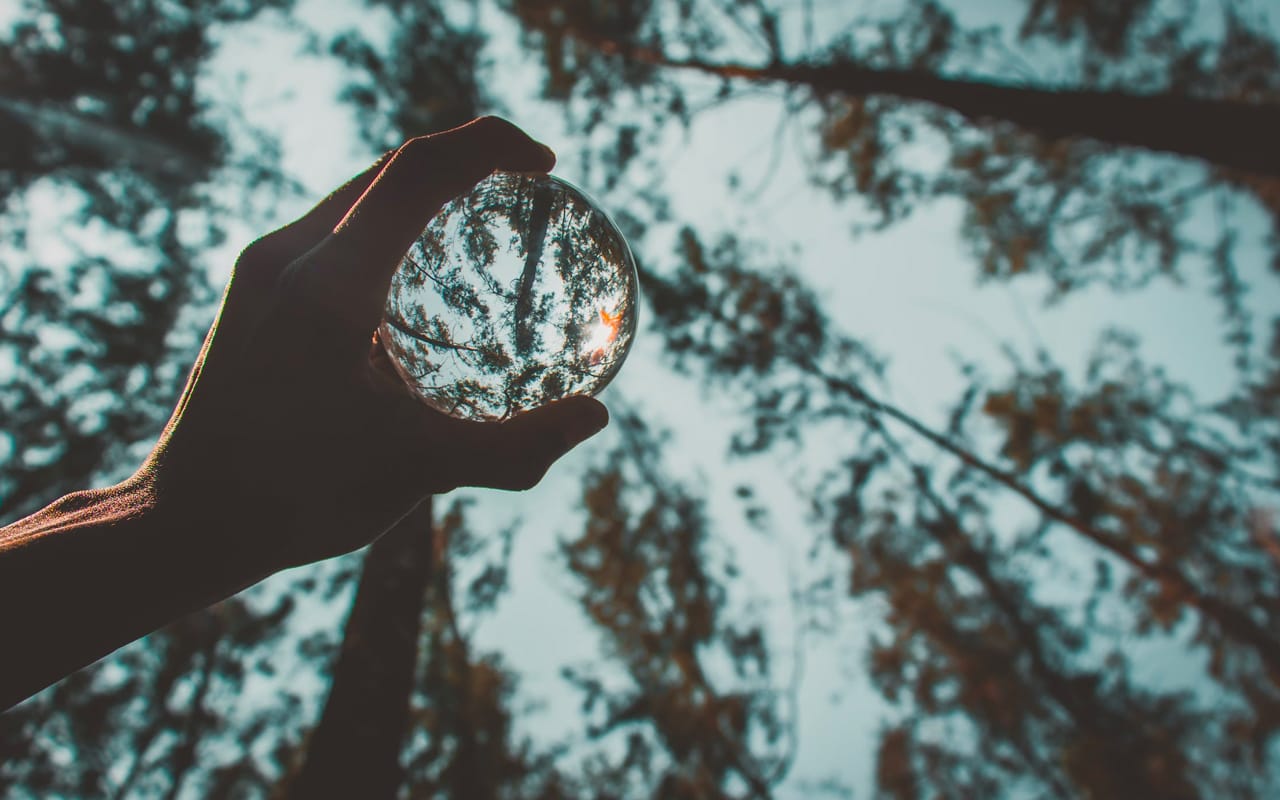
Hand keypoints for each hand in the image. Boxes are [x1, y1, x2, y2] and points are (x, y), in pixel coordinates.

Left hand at [137, 117, 608, 571]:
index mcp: (328, 286)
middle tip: (525, 185)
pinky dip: (388, 232)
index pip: (419, 172)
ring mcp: (261, 269)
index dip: (488, 145)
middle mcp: (287, 257)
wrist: (186, 520)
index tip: (544, 162)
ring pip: (358, 198)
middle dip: (464, 161)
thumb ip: (513, 448)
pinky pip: (333, 234)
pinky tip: (415, 284)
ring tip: (479, 224)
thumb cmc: (296, 496)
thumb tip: (594, 420)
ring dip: (423, 194)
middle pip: (390, 172)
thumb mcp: (417, 473)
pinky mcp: (252, 291)